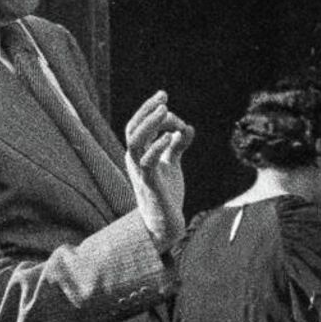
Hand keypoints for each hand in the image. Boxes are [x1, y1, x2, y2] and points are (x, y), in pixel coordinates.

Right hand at [124, 90, 192, 246]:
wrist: (165, 224)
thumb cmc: (165, 194)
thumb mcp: (172, 165)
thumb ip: (177, 147)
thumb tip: (188, 128)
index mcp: (139, 154)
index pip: (139, 124)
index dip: (149, 109)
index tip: (165, 97)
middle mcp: (135, 160)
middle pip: (132, 128)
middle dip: (146, 110)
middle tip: (163, 97)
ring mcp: (140, 171)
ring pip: (135, 141)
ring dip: (149, 123)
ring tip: (165, 110)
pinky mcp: (150, 183)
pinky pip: (147, 161)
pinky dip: (158, 146)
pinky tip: (172, 136)